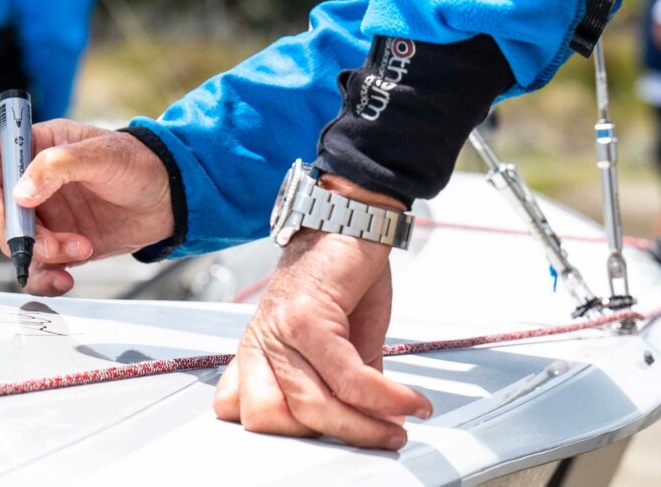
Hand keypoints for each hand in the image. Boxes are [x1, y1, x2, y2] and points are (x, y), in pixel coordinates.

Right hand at [0, 121, 173, 293]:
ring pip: (16, 242)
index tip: (5, 213)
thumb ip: (57, 166)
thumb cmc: (139, 163)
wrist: (171, 200)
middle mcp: (34, 182)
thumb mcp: (101, 155)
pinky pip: (38, 266)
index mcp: (36, 147)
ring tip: (78, 250)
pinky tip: (66, 279)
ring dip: (41, 255)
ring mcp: (46, 215)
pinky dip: (46, 277)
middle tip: (48, 243)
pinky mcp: (59, 244)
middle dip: (19, 232)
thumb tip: (22, 192)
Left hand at [214, 211, 431, 449]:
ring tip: (399, 425)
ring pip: (313, 406)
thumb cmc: (340, 273)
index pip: (251, 414)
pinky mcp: (307, 317)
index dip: (293, 435)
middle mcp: (260, 341)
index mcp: (258, 351)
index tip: (338, 442)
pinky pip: (348, 378)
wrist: (348, 218)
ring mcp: (278, 329)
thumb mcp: (339, 338)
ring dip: (366, 426)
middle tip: (378, 437)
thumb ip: (343, 382)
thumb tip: (368, 423)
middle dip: (335, 438)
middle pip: (279, 421)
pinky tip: (409, 402)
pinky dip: (387, 399)